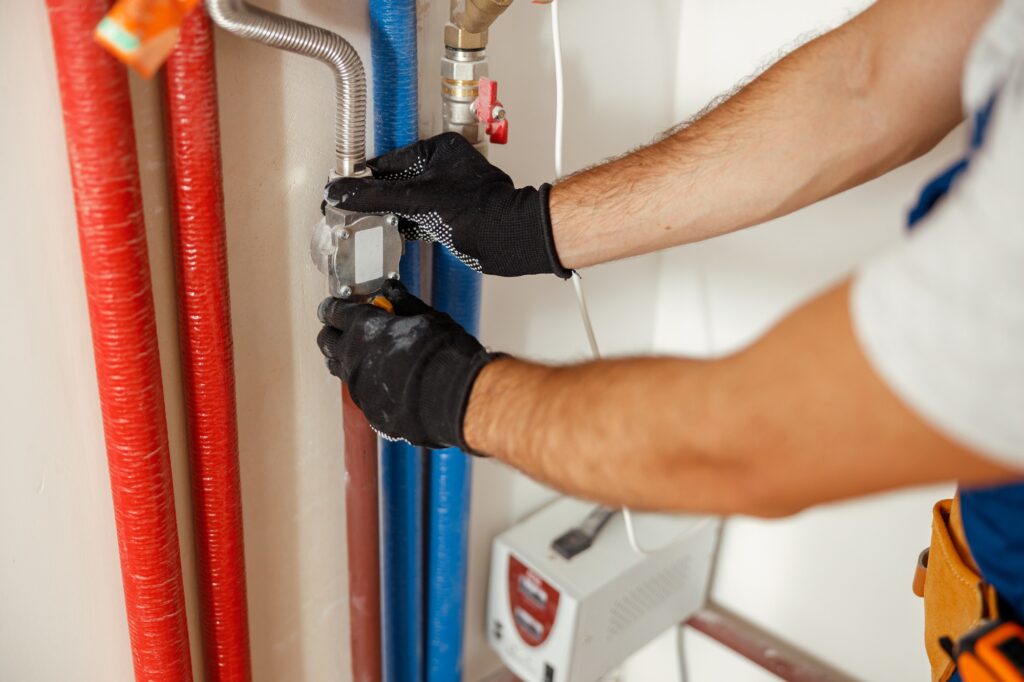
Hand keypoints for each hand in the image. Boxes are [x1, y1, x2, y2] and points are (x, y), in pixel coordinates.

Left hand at [317, 280, 498, 449]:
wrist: (454, 398)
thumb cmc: (443, 352)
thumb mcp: (427, 317)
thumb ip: (403, 303)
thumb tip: (391, 289)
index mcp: (363, 327)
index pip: (333, 312)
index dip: (333, 307)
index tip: (336, 306)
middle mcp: (352, 357)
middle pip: (326, 341)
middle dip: (334, 332)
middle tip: (348, 329)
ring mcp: (358, 386)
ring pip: (339, 369)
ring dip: (347, 359)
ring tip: (367, 356)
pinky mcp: (369, 409)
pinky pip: (361, 393)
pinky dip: (368, 384)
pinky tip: (388, 382)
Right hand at [325, 132, 569, 277]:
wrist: (508, 238)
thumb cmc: (477, 211)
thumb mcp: (415, 199)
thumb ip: (375, 196)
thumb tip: (340, 192)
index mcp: (440, 150)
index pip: (391, 161)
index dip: (368, 177)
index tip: (347, 188)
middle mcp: (447, 167)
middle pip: (401, 181)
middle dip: (379, 197)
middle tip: (354, 208)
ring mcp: (452, 192)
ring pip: (411, 200)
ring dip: (392, 213)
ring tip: (368, 222)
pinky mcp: (456, 215)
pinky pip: (423, 217)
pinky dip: (408, 225)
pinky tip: (393, 233)